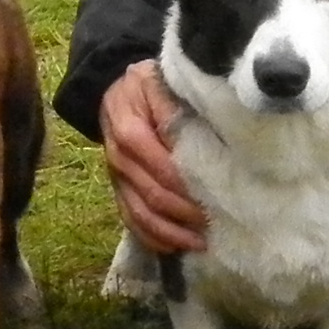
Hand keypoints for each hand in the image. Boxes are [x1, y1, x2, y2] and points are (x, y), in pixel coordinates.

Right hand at [100, 60, 206, 255]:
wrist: (112, 92)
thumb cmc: (143, 88)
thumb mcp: (156, 82)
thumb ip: (173, 105)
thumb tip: (195, 131)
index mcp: (129, 130)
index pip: (160, 164)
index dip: (187, 183)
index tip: (216, 193)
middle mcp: (119, 158)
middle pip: (152, 194)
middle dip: (185, 212)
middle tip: (216, 221)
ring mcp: (116, 178)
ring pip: (141, 214)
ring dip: (172, 232)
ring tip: (200, 241)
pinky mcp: (118, 191)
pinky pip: (131, 221)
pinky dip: (153, 238)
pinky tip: (176, 246)